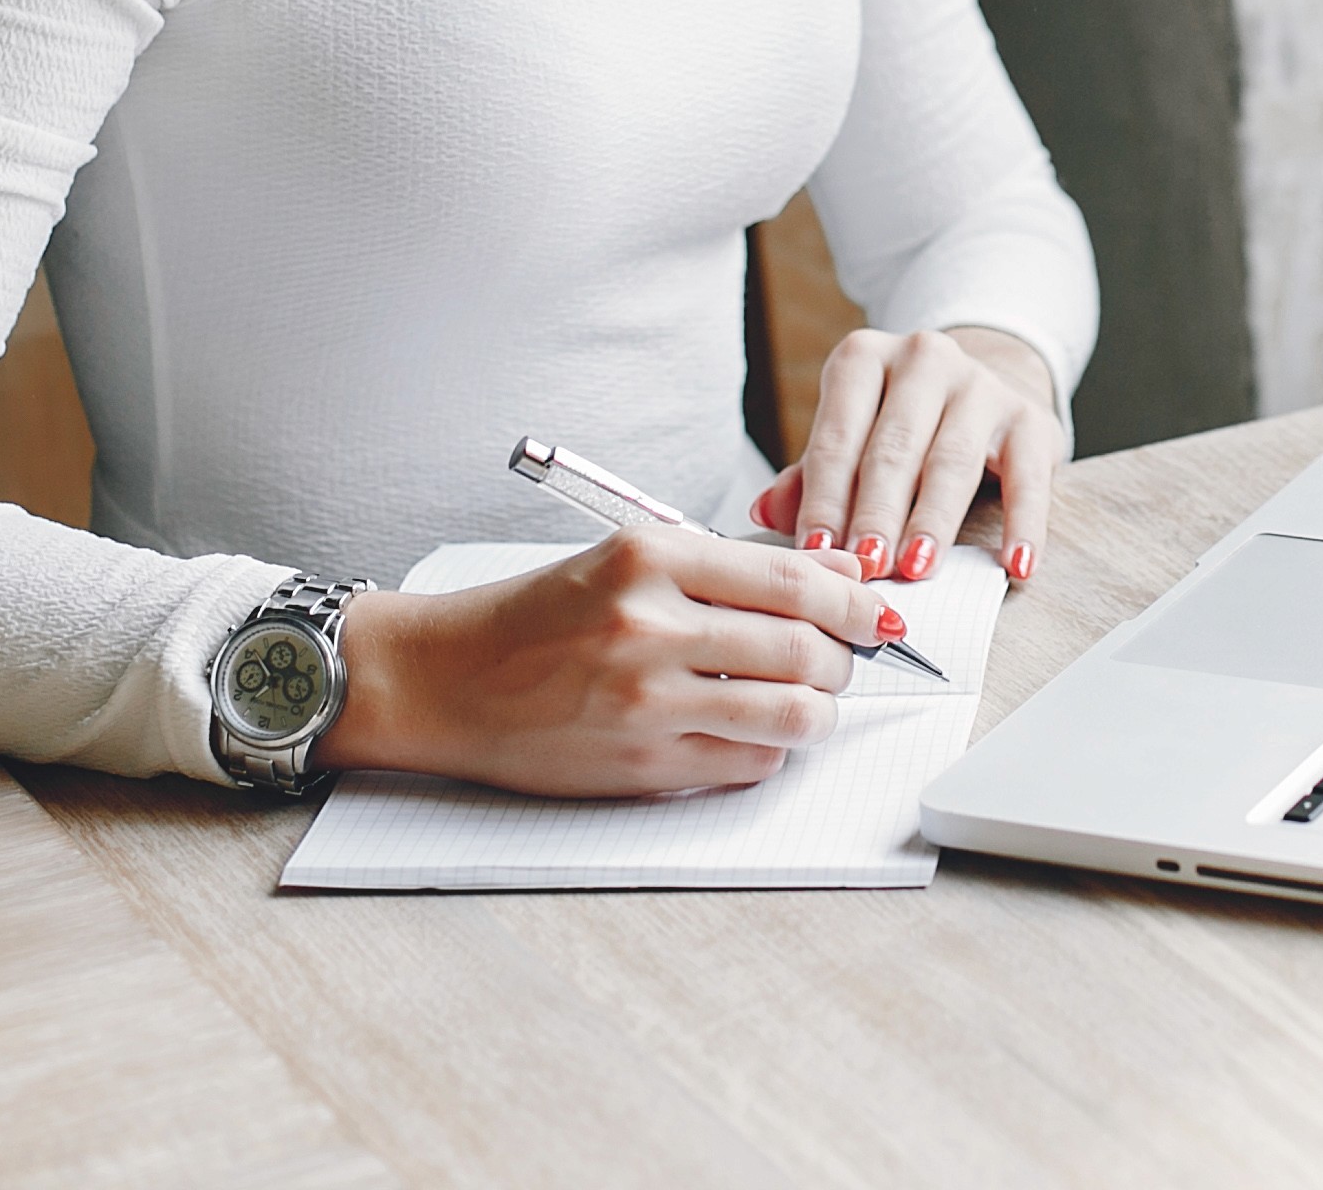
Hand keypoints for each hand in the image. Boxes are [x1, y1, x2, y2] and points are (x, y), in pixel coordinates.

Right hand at [312, 528, 897, 795]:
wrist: (445, 680)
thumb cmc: (540, 616)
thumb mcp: (632, 562)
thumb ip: (739, 567)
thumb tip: (841, 570)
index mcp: (650, 557)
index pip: (795, 579)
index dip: (855, 600)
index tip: (877, 611)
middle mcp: (651, 626)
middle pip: (806, 648)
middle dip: (845, 658)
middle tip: (841, 658)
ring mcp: (647, 701)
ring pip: (793, 714)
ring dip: (818, 710)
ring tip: (806, 699)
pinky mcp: (642, 765)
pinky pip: (749, 765)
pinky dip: (768, 750)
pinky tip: (748, 732)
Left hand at [747, 325, 1062, 586]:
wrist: (982, 390)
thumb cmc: (898, 428)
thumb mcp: (849, 439)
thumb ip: (810, 477)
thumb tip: (763, 512)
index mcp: (864, 359)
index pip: (838, 435)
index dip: (825, 496)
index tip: (816, 550)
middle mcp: (923, 359)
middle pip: (893, 447)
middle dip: (876, 514)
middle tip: (865, 568)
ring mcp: (981, 384)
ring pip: (952, 460)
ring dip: (933, 521)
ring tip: (917, 569)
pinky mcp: (1030, 418)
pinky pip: (1028, 477)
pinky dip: (1024, 524)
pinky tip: (1016, 565)